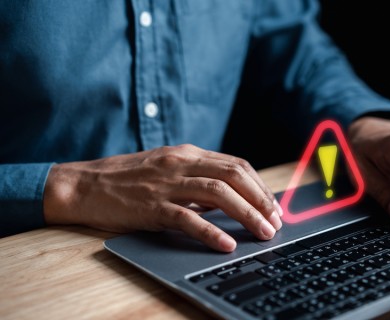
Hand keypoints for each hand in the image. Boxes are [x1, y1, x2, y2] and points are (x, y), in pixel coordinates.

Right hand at [43, 144, 282, 251]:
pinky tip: (225, 244)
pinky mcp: (151, 206)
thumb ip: (196, 178)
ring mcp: (166, 183)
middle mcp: (181, 163)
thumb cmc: (127, 178)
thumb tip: (228, 199)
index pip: (235, 165)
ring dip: (247, 214)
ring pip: (218, 194)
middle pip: (233, 176)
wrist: (85, 184)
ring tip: (263, 233)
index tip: (273, 205)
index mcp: (188, 153)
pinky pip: (187, 218)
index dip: (260, 186)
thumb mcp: (167, 169)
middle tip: (276, 221)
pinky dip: (210, 232)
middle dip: (261, 199)